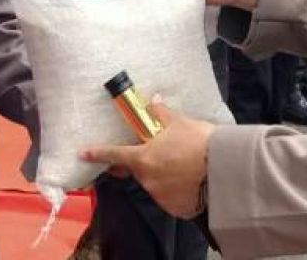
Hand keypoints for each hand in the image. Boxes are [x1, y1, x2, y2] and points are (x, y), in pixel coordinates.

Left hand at [80, 99, 214, 219]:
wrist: (223, 169)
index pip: (114, 154)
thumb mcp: (180, 122)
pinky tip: (190, 182)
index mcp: (143, 158)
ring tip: (185, 167)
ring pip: (156, 184)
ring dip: (164, 176)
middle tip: (167, 154)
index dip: (97, 153)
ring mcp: (160, 196)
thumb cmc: (198, 142)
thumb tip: (153, 99)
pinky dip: (176, 191)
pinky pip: (170, 198)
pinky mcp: (174, 208)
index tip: (82, 153)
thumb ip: (162, 113)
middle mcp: (147, 179)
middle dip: (148, 162)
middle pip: (140, 170)